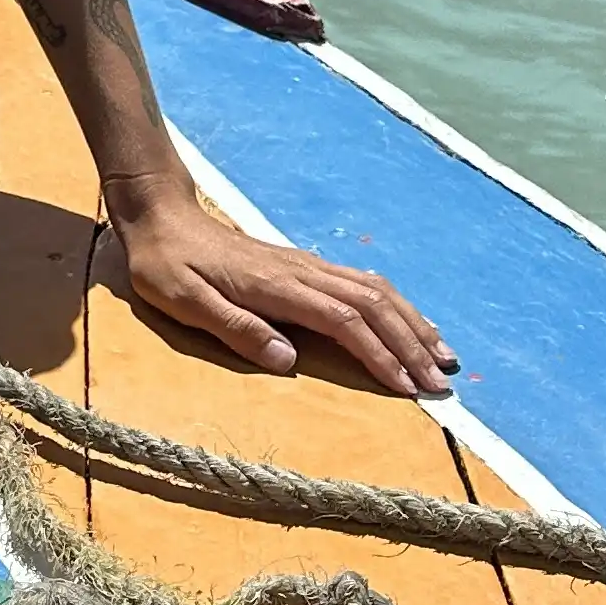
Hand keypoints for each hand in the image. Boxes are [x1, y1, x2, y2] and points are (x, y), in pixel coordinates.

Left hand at [112, 185, 455, 398]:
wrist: (162, 216)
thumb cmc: (167, 264)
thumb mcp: (183, 300)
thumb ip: (235, 328)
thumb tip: (286, 359)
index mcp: (277, 286)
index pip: (344, 322)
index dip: (379, 355)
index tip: (407, 388)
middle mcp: (302, 272)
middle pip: (373, 306)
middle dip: (411, 346)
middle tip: (441, 386)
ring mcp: (307, 265)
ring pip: (376, 291)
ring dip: (413, 324)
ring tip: (443, 359)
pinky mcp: (306, 265)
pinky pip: (364, 283)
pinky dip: (396, 306)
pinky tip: (412, 323)